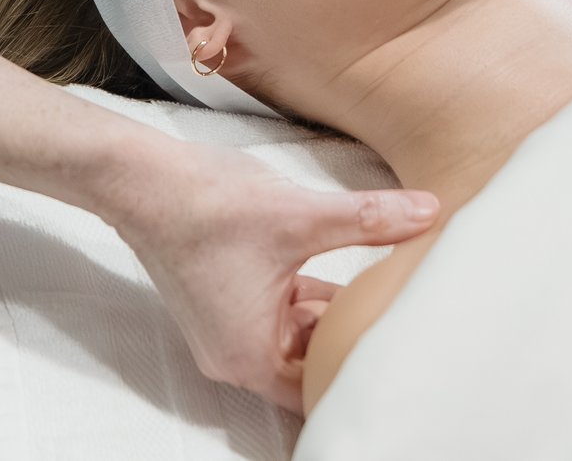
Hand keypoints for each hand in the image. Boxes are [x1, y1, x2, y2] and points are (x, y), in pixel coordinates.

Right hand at [106, 139, 437, 410]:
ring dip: (332, 313)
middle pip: (311, 363)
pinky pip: (281, 310)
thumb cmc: (205, 206)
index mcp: (250, 354)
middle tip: (401, 317)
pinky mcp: (228, 298)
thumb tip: (428, 211)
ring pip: (299, 334)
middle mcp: (235, 352)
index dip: (357, 375)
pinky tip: (347, 268)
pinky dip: (310, 294)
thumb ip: (369, 219)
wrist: (142, 178)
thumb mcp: (300, 216)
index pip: (317, 392)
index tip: (396, 360)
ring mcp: (229, 325)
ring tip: (383, 290)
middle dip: (350, 339)